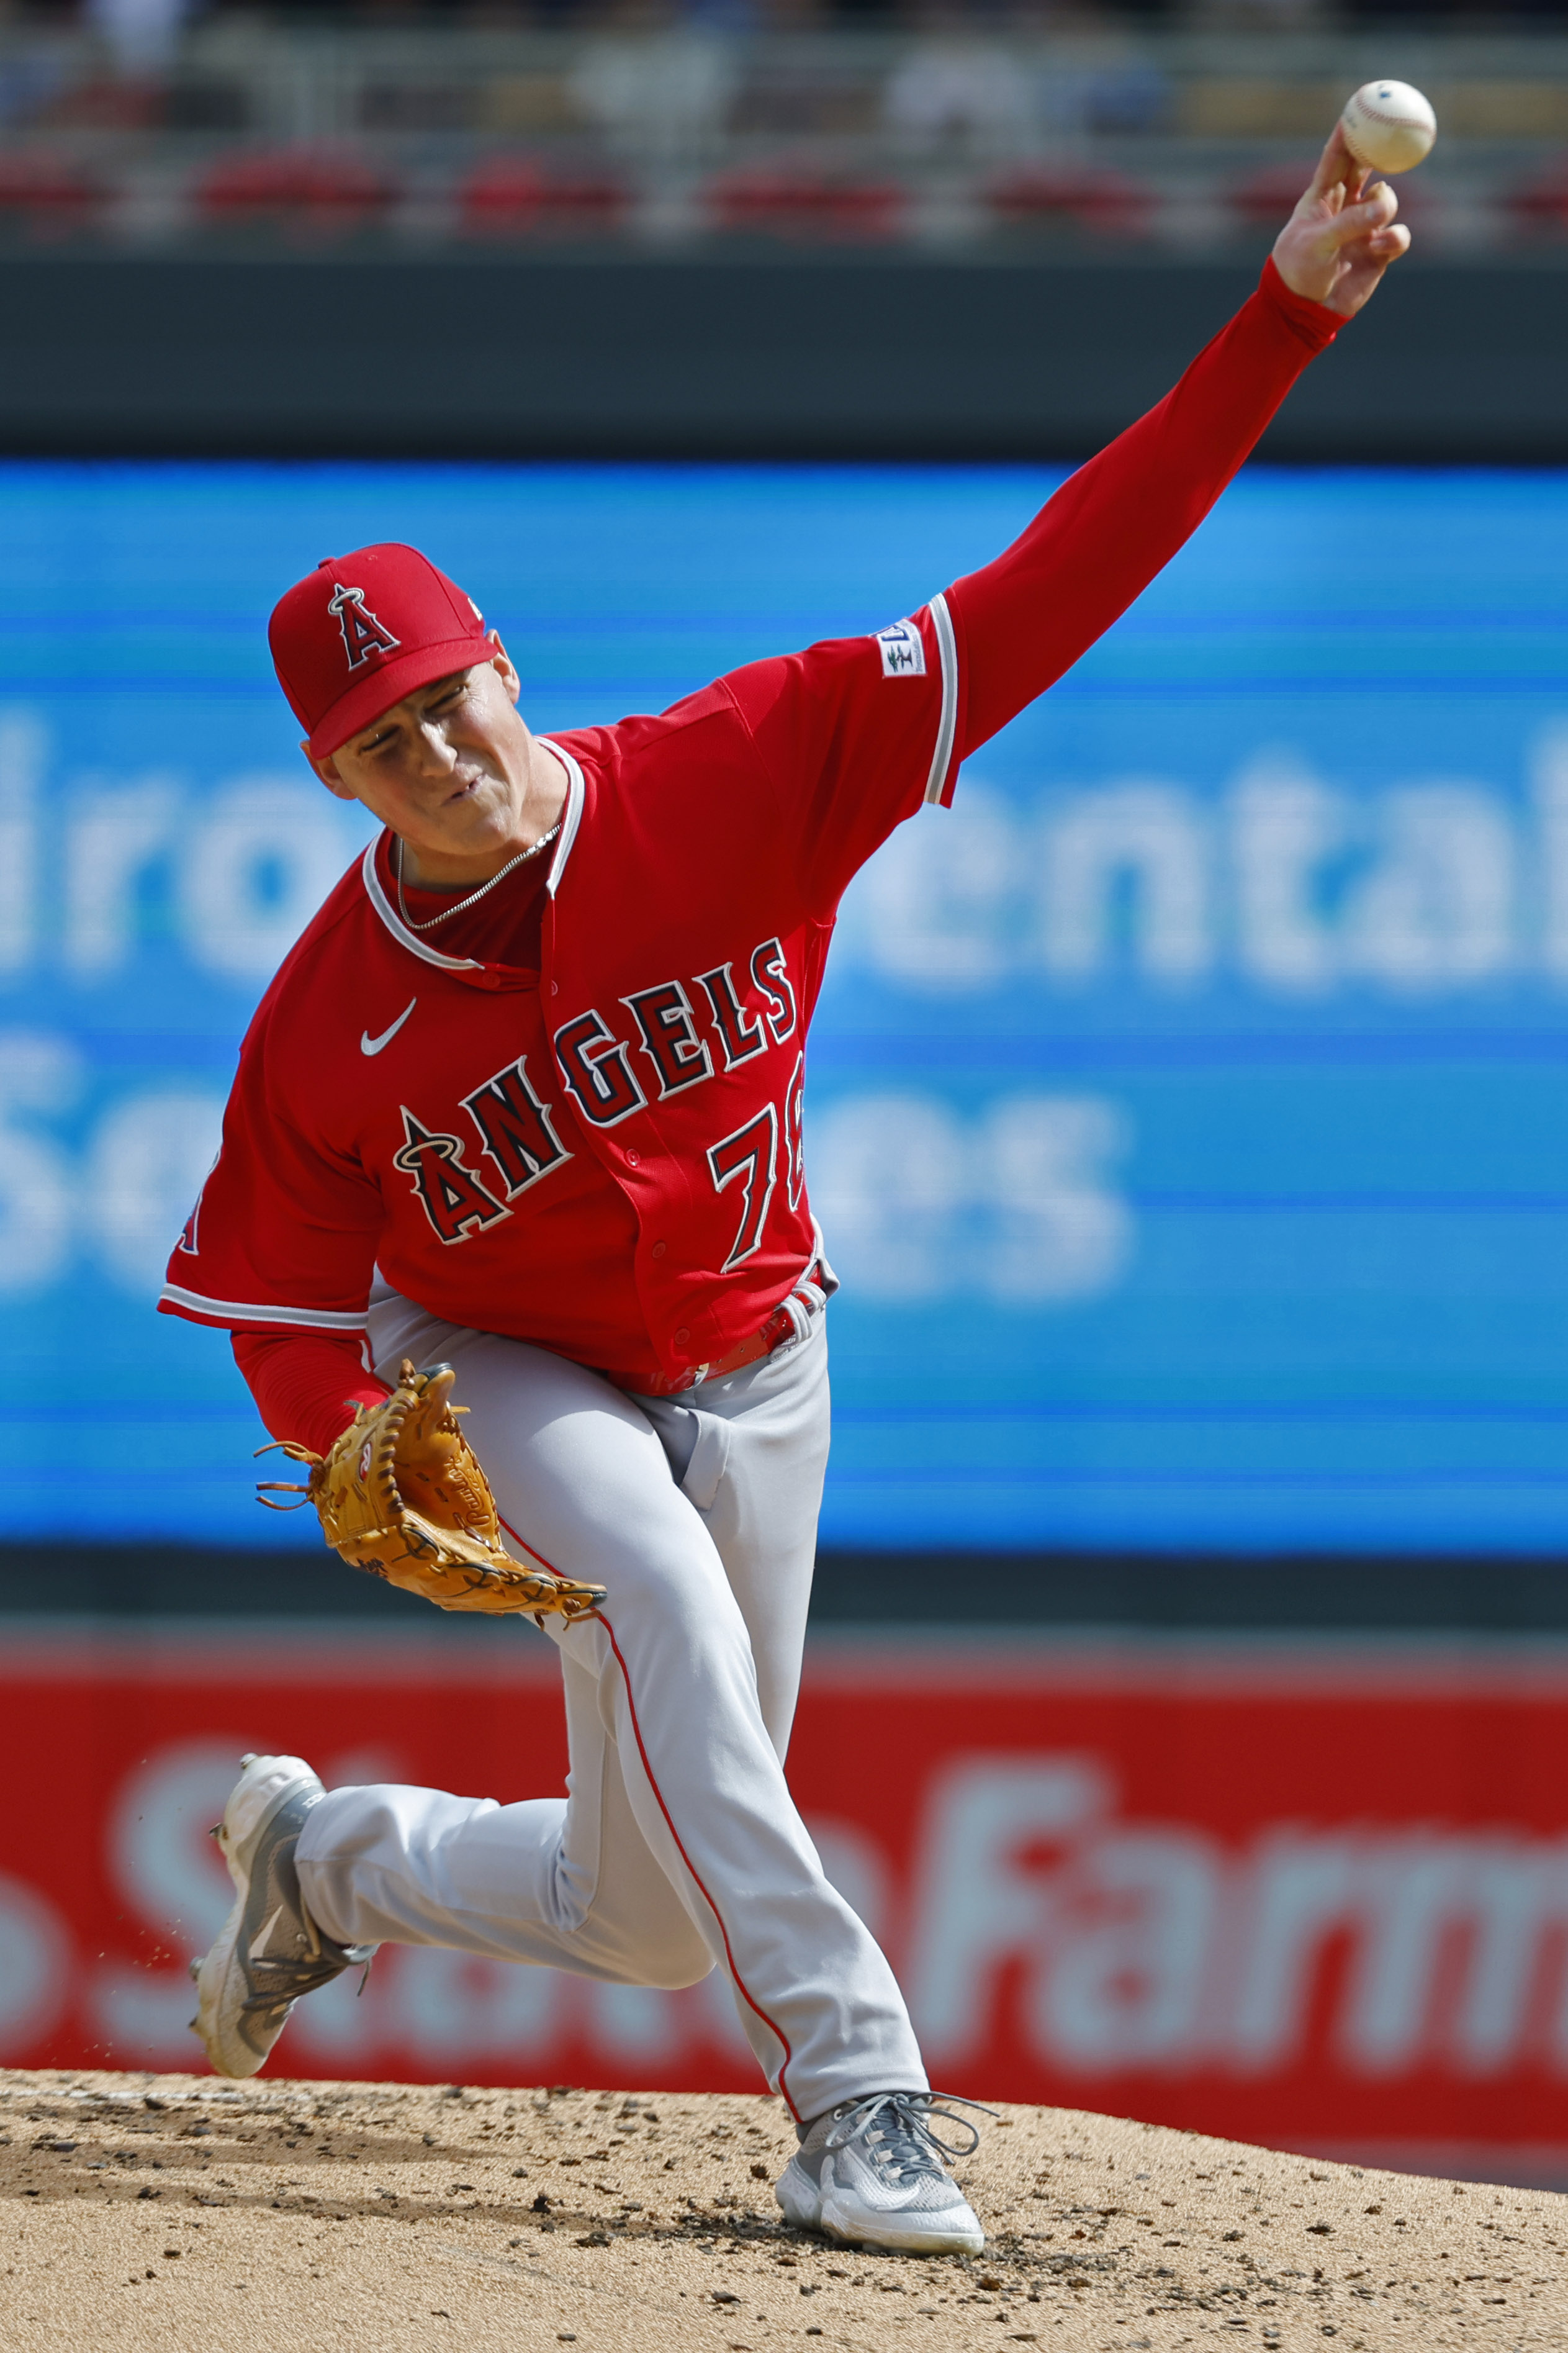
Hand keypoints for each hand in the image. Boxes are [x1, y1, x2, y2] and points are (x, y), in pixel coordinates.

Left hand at [1272, 126, 1410, 317]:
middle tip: (1396, 131)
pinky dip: (1394, 239)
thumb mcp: (1317, 245)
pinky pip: (1400, 234)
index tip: (1361, 102)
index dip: (1349, 129)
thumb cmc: (1299, 273)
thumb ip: (1349, 223)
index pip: (1336, 155)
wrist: (1307, 312)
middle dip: (1381, 149)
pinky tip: (1379, 251)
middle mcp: (1345, 206)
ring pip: (1388, 199)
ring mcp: (1364, 226)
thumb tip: (1384, 206)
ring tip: (1373, 232)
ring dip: (1386, 208)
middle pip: (1369, 165)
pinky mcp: (1379, 250)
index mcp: (1321, 196)